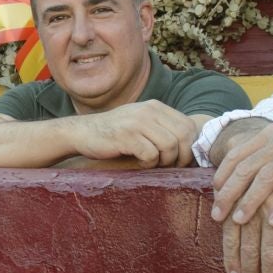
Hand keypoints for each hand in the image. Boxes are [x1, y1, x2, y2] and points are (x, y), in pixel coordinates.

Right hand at [66, 101, 199, 166]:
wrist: (82, 132)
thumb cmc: (115, 134)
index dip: (190, 146)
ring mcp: (137, 122)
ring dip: (165, 161)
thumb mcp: (141, 123)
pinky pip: (151, 154)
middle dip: (182, 156)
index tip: (182, 160)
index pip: (188, 125)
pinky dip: (149, 164)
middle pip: (184, 135)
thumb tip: (191, 149)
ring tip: (153, 163)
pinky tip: (140, 163)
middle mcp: (149, 110)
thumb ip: (162, 129)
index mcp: (156, 107)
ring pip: (170, 145)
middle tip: (170, 166)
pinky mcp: (126, 136)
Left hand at [211, 107, 272, 239]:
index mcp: (270, 134)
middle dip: (228, 193)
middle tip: (216, 215)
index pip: (236, 155)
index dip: (222, 176)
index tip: (213, 195)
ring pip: (267, 178)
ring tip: (238, 220)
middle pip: (246, 168)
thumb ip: (266, 149)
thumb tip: (241, 167)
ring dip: (250, 201)